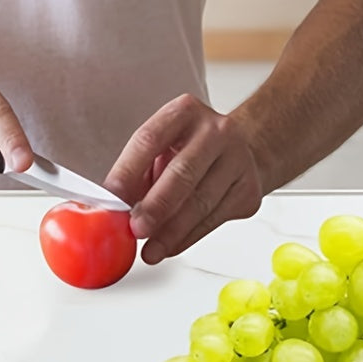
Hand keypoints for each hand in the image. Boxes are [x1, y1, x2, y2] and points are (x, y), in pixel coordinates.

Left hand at [104, 94, 262, 265]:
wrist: (243, 150)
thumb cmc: (190, 148)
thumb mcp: (161, 148)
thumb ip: (138, 172)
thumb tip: (114, 205)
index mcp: (184, 112)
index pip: (150, 139)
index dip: (128, 170)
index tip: (113, 197)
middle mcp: (216, 131)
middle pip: (182, 172)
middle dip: (156, 206)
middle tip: (136, 228)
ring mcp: (238, 160)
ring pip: (201, 202)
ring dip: (171, 231)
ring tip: (150, 249)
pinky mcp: (249, 190)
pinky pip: (214, 220)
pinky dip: (189, 237)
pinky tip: (171, 245)